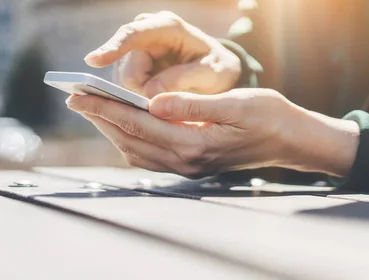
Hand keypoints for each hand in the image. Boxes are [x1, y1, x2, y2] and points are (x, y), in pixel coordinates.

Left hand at [65, 89, 359, 178]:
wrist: (291, 141)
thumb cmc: (270, 118)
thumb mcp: (236, 104)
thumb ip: (193, 105)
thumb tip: (154, 100)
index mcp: (196, 145)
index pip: (140, 123)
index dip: (107, 108)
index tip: (79, 94)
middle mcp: (188, 162)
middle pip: (132, 139)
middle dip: (102, 118)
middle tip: (75, 98)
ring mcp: (190, 167)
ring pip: (139, 150)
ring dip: (114, 130)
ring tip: (94, 109)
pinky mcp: (194, 164)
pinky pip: (152, 156)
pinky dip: (132, 141)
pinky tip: (126, 127)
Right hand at [85, 11, 240, 97]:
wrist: (217, 72)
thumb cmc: (217, 70)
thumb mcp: (212, 75)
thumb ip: (184, 80)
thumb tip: (150, 93)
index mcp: (167, 27)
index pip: (133, 34)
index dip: (113, 48)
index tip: (93, 60)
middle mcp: (145, 32)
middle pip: (127, 71)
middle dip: (144, 94)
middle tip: (170, 105)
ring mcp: (135, 50)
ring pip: (124, 84)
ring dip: (144, 99)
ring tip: (172, 100)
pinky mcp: (130, 68)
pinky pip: (125, 90)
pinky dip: (140, 101)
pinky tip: (159, 103)